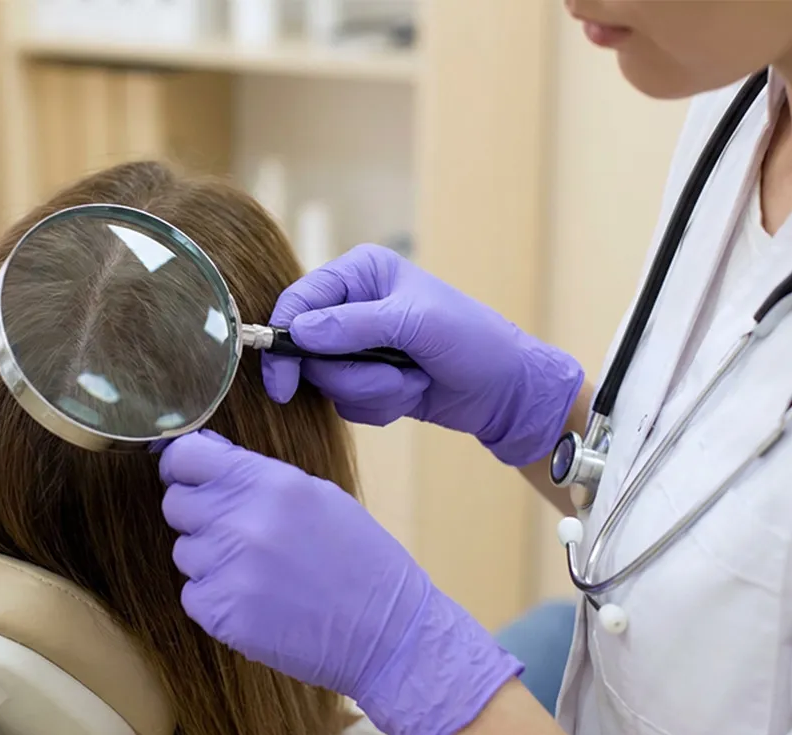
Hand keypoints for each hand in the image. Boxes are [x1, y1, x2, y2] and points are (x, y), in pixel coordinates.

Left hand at [159, 430, 522, 734]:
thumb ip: (256, 473)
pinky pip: (192, 594)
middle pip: (175, 504)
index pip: (186, 457)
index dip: (182, 467)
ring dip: (210, 560)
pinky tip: (255, 601)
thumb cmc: (359, 559)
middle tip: (236, 533)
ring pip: (184, 551)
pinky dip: (215, 599)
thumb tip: (204, 449)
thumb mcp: (317, 495)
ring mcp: (228, 569)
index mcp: (268, 482)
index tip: (188, 478)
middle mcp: (242, 521)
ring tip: (258, 572)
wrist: (387, 632)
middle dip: (198, 516)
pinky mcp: (221, 613)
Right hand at [263, 244, 583, 466]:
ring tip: (413, 381)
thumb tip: (298, 331)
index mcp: (362, 273)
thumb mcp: (416, 325)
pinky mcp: (366, 378)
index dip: (283, 341)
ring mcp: (359, 344)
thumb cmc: (474, 343)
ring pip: (328, 382)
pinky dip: (380, 405)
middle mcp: (353, 305)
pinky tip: (413, 393)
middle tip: (388, 380)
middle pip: (306, 350)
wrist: (508, 392)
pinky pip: (347, 403)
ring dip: (373, 391)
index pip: (299, 301)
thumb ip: (355, 325)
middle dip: (350, 374)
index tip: (283, 381)